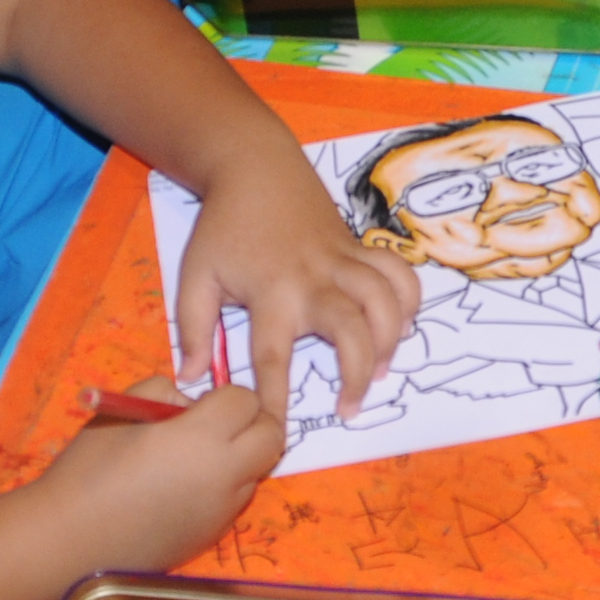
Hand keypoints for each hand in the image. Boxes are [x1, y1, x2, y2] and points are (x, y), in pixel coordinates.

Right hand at [30, 375, 287, 572]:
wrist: (71, 540)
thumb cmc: (89, 468)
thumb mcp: (121, 408)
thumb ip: (165, 393)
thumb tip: (192, 405)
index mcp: (201, 436)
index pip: (247, 400)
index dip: (227, 395)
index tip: (202, 402)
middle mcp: (224, 473)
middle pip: (272, 436)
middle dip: (254, 422)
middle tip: (220, 422)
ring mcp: (223, 509)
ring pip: (257, 469)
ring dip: (240, 455)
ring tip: (195, 457)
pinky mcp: (214, 535)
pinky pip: (235, 499)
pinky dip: (223, 486)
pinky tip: (183, 489)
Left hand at [170, 144, 418, 413]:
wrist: (255, 166)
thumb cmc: (222, 226)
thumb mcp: (195, 275)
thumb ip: (192, 328)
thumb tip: (193, 378)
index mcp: (270, 293)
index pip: (272, 359)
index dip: (276, 400)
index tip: (277, 432)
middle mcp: (312, 280)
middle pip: (350, 332)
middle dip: (356, 375)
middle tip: (350, 407)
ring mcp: (342, 261)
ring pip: (385, 302)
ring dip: (389, 340)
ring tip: (379, 370)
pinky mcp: (359, 247)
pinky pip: (399, 272)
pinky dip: (408, 299)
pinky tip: (399, 325)